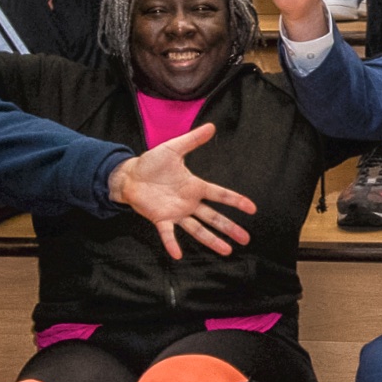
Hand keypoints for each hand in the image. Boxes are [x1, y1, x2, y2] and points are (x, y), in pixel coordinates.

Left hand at [111, 121, 258, 257]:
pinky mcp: (160, 219)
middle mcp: (189, 203)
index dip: (236, 201)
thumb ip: (193, 140)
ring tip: (227, 252)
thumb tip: (211, 126)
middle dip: (230, 228)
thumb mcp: (174, 148)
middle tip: (246, 239)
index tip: (252, 208)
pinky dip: (172, 244)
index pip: (220, 195)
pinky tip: (178, 255)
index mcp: (194, 187)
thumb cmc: (151, 163)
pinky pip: (168, 234)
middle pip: (214, 217)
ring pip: (197, 229)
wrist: (129, 175)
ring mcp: (176, 213)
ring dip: (211, 240)